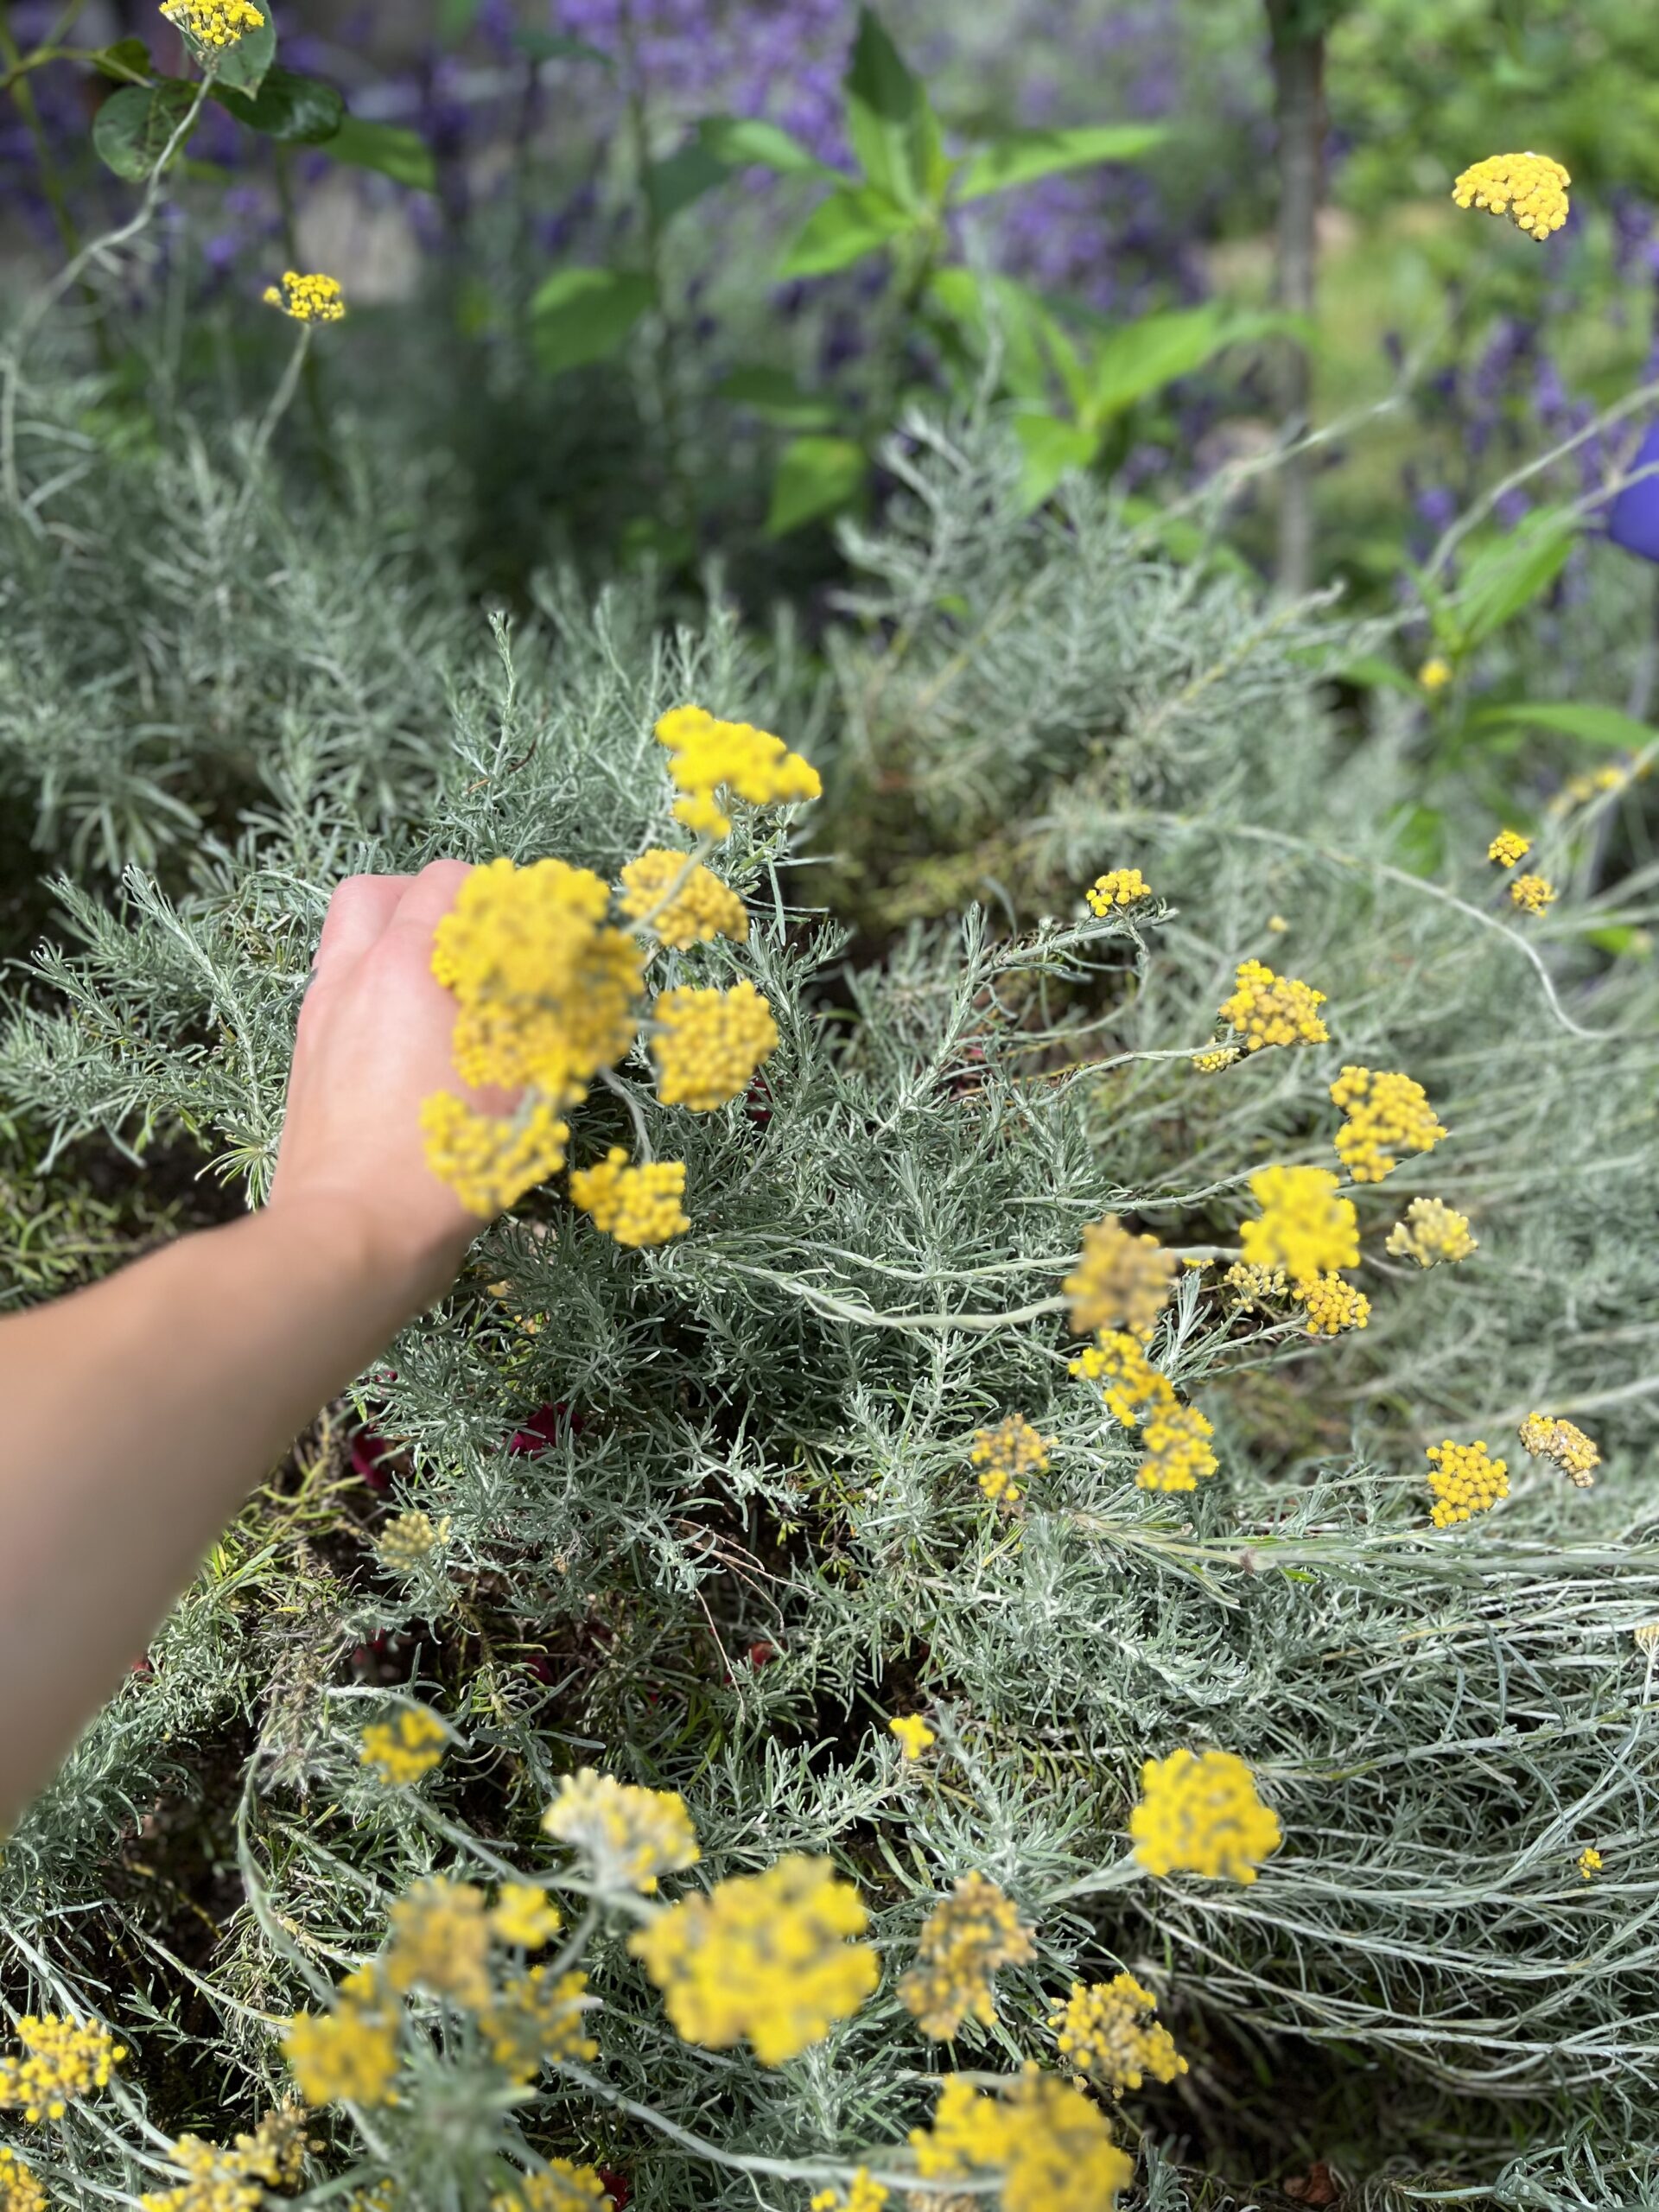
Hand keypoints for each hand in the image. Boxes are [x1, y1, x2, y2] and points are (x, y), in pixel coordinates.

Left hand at [267, 862, 514, 1311]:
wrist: (353, 1235)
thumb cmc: (441, 1164)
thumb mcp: (521, 1088)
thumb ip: (545, 1022)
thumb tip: (570, 986)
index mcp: (407, 967)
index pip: (450, 883)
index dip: (500, 898)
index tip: (533, 933)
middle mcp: (353, 978)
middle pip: (378, 892)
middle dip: (429, 901)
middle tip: (475, 941)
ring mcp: (319, 1017)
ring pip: (346, 938)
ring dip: (392, 940)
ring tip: (440, 986)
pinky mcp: (305, 1059)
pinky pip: (336, 990)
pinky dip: (372, 989)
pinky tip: (410, 1036)